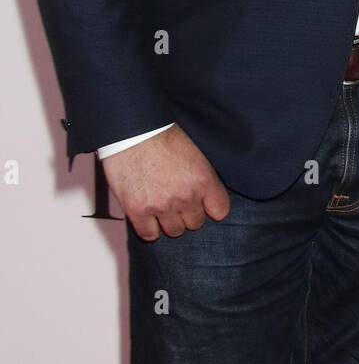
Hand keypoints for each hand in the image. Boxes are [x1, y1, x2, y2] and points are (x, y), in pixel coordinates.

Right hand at [101, 124, 230, 239]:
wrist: (133, 130)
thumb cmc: (162, 134)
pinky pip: (149, 234)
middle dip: (189, 213)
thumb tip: (204, 194)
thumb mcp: (194, 151)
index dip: (211, 207)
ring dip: (170, 222)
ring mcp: (162, 206)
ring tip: (163, 207)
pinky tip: (148, 216)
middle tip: (179, 202)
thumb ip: (201, 176)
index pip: (220, 210)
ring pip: (175, 231)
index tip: (204, 204)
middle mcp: (186, 196)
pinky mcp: (138, 210)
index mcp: (203, 179)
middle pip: (196, 223)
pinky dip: (149, 228)